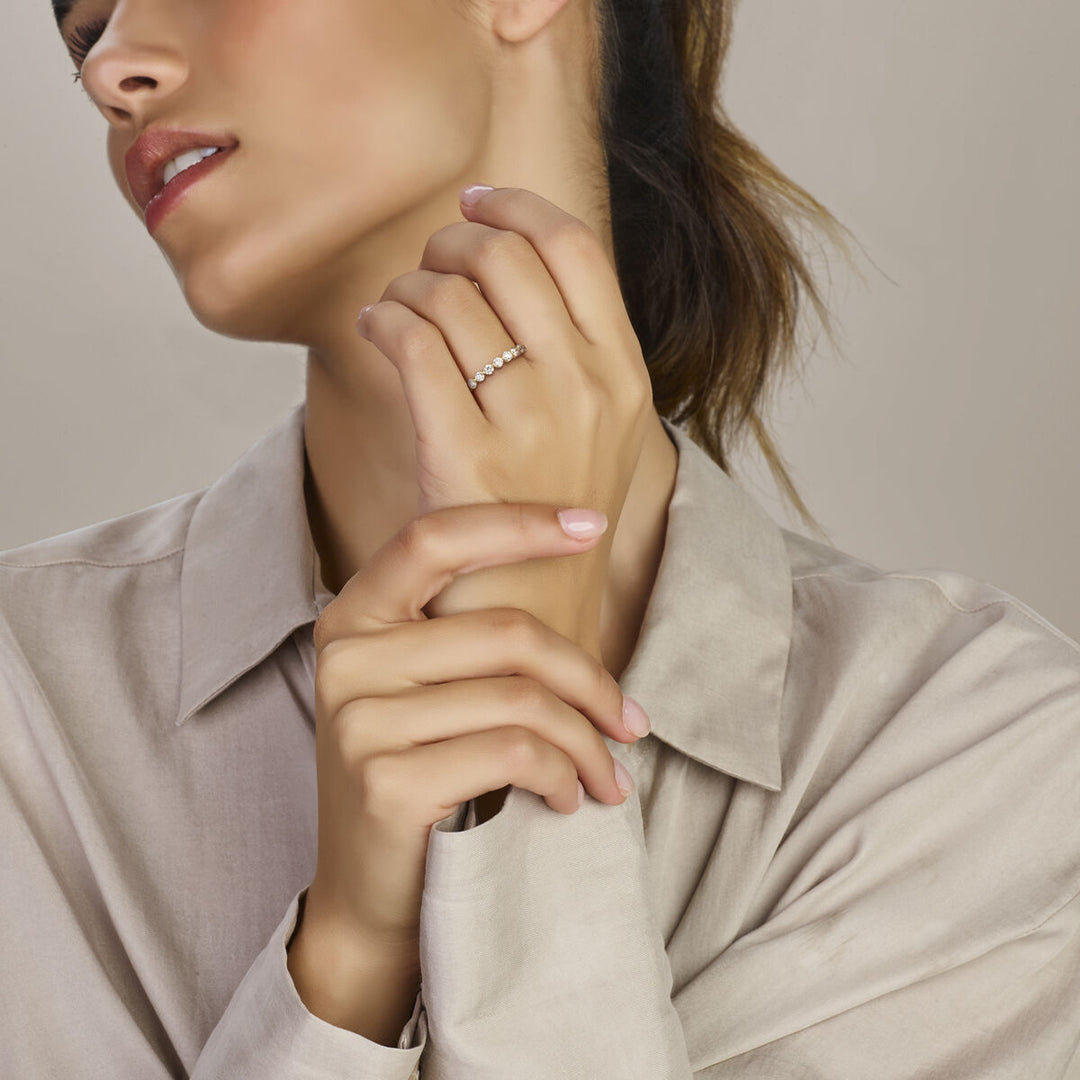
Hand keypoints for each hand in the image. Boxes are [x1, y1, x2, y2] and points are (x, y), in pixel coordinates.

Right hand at [295, 501, 644, 963]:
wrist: (368, 898)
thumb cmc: (419, 778)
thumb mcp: (427, 691)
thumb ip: (469, 637)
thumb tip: (584, 583)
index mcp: (354, 615)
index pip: (436, 537)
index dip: (518, 522)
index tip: (592, 525)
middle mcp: (346, 656)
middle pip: (506, 631)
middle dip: (591, 680)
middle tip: (631, 722)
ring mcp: (360, 719)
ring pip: (522, 698)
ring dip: (587, 742)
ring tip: (607, 774)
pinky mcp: (387, 781)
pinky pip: (513, 752)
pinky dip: (562, 774)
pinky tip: (569, 797)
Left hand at [354, 186, 652, 659]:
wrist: (537, 617)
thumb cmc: (553, 520)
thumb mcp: (602, 433)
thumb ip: (579, 354)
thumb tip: (517, 263)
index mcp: (627, 375)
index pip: (575, 248)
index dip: (517, 207)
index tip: (477, 202)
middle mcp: (588, 391)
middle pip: (506, 258)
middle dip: (453, 243)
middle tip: (430, 266)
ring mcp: (530, 423)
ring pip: (451, 296)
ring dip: (409, 286)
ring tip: (398, 311)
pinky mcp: (466, 456)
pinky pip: (412, 342)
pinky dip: (383, 319)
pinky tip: (376, 330)